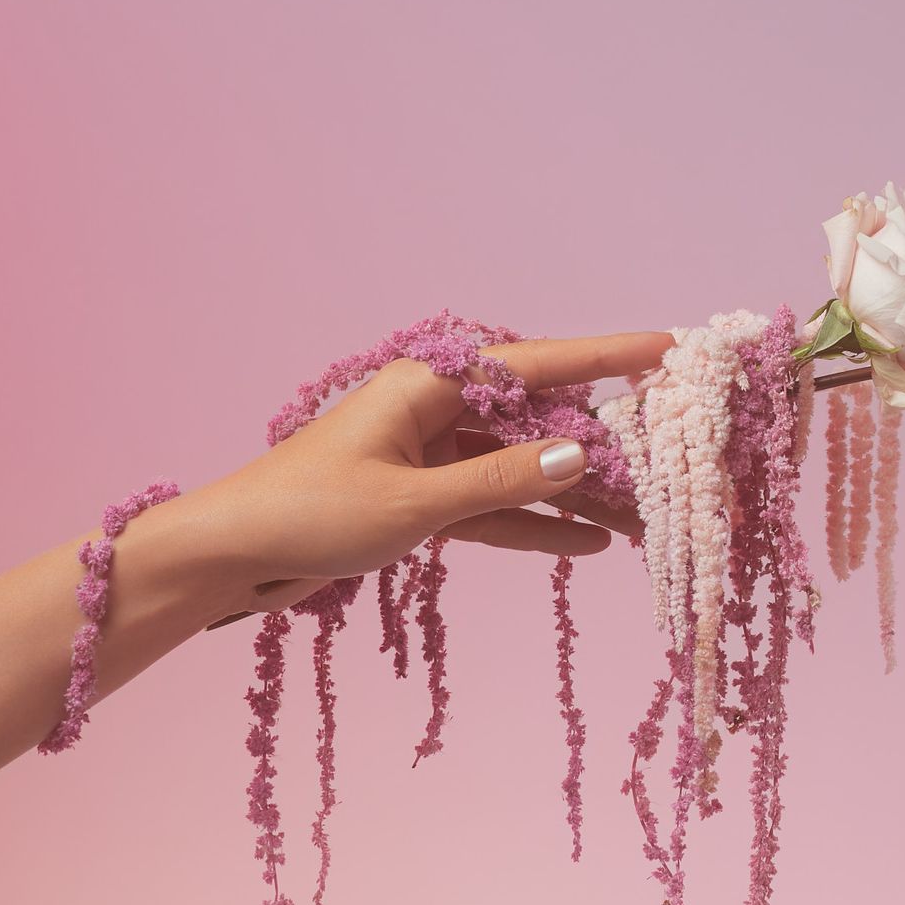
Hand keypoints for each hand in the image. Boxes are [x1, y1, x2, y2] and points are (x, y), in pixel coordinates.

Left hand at [188, 332, 670, 624]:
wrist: (231, 555)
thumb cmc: (309, 515)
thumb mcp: (414, 503)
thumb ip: (500, 481)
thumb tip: (580, 457)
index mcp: (429, 385)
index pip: (540, 363)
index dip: (610, 356)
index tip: (670, 349)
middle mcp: (435, 410)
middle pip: (540, 420)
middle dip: (607, 446)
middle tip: (672, 464)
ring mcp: (430, 455)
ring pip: (523, 469)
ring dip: (578, 497)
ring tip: (646, 523)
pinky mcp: (421, 499)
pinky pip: (494, 507)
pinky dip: (535, 524)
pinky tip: (588, 543)